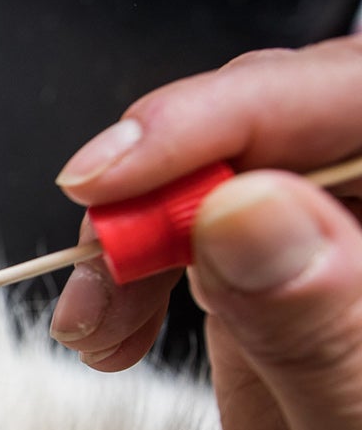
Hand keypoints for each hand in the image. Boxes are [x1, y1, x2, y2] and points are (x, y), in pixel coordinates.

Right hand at [50, 35, 361, 429]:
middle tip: (103, 259)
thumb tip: (244, 211)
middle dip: (165, 181)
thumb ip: (321, 328)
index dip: (232, 113)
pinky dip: (125, 273)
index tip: (122, 168)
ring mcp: (334, 247)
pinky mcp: (278, 285)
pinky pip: (186, 235)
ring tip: (93, 323)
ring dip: (128, 235)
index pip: (348, 99)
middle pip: (273, 126)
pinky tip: (108, 329)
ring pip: (215, 175)